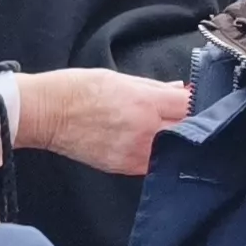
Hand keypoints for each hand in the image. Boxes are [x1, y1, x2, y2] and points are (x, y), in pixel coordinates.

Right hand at [14, 69, 190, 174]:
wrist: (47, 114)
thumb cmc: (76, 90)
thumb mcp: (119, 78)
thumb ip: (153, 87)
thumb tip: (179, 91)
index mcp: (144, 103)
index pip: (190, 105)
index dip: (199, 100)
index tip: (198, 98)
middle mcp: (145, 130)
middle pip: (188, 129)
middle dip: (192, 121)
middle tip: (190, 114)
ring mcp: (135, 152)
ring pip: (174, 149)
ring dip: (178, 139)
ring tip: (172, 129)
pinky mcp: (124, 167)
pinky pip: (154, 163)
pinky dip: (160, 153)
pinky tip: (155, 143)